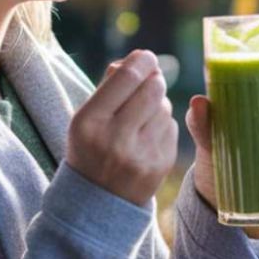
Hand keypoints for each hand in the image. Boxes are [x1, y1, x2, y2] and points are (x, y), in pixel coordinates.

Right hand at [66, 50, 177, 205]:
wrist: (98, 201)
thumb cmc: (91, 147)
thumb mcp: (85, 117)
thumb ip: (110, 85)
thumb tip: (143, 59)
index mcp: (89, 122)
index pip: (127, 78)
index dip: (142, 61)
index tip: (146, 57)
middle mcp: (115, 139)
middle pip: (153, 88)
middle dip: (154, 80)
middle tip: (148, 82)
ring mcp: (140, 155)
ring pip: (165, 107)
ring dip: (158, 105)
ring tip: (140, 119)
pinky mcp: (161, 165)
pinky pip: (172, 127)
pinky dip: (163, 125)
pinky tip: (146, 137)